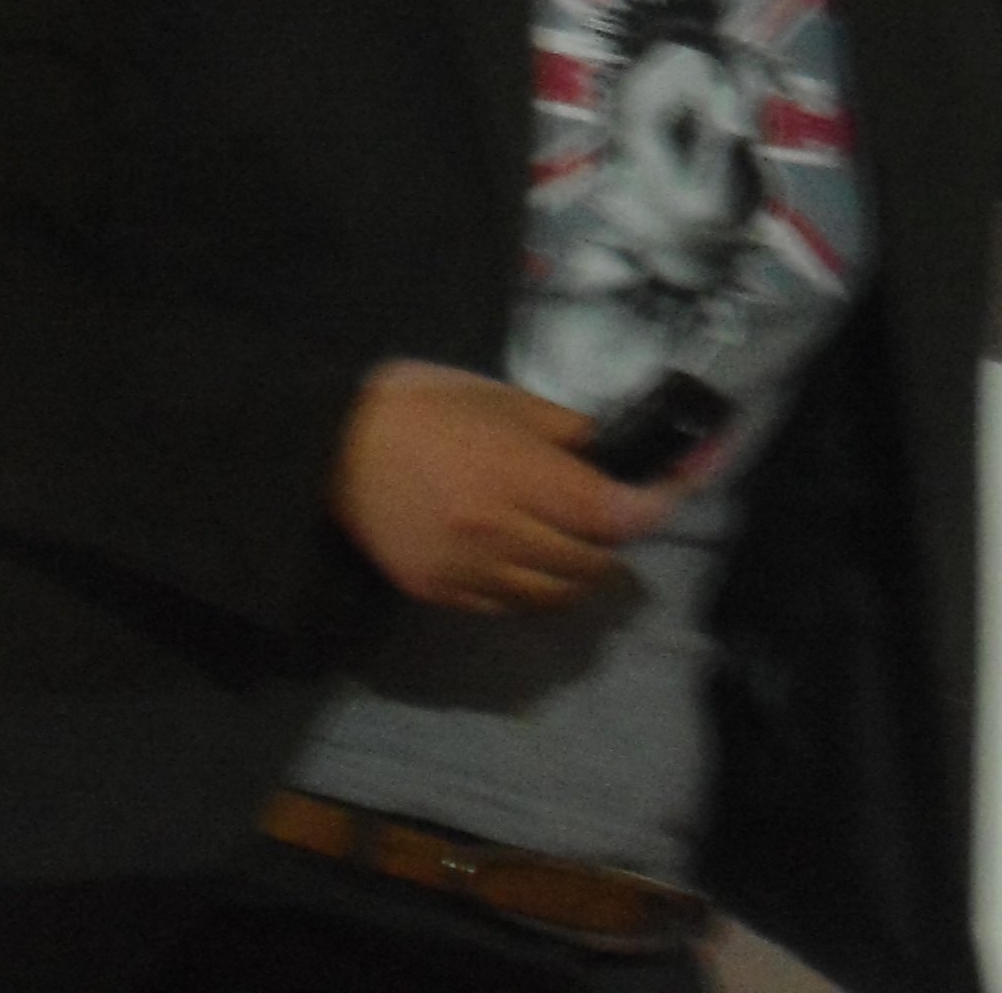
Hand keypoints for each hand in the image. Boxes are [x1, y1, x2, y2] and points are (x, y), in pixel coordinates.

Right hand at [330, 361, 675, 611]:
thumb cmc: (419, 405)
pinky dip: (533, 590)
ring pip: (552, 596)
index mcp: (515, 475)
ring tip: (579, 546)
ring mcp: (466, 571)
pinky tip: (530, 563)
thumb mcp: (497, 396)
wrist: (329, 448)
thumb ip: (559, 428)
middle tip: (618, 515)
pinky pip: (507, 606)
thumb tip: (602, 454)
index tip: (671, 492)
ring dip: (579, 574)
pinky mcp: (438, 592)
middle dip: (616, 541)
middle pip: (588, 563)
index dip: (654, 506)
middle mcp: (497, 533)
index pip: (611, 513)